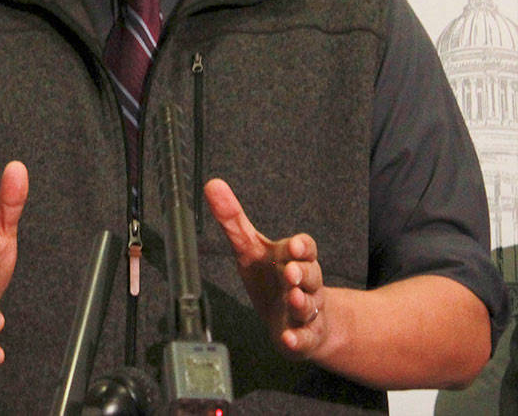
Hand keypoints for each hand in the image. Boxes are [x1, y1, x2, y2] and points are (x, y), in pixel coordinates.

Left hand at [204, 178, 327, 359]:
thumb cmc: (272, 278)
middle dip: (303, 272)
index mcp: (292, 259)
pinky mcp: (304, 336)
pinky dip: (298, 338)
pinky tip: (288, 338)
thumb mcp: (251, 249)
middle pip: (311, 275)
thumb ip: (233, 220)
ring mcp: (306, 311)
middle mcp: (303, 284)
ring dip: (302, 301)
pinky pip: (305, 338)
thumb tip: (212, 184)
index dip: (302, 246)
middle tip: (291, 271)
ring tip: (293, 297)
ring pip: (310, 304)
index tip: (294, 245)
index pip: (305, 248)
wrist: (298, 319)